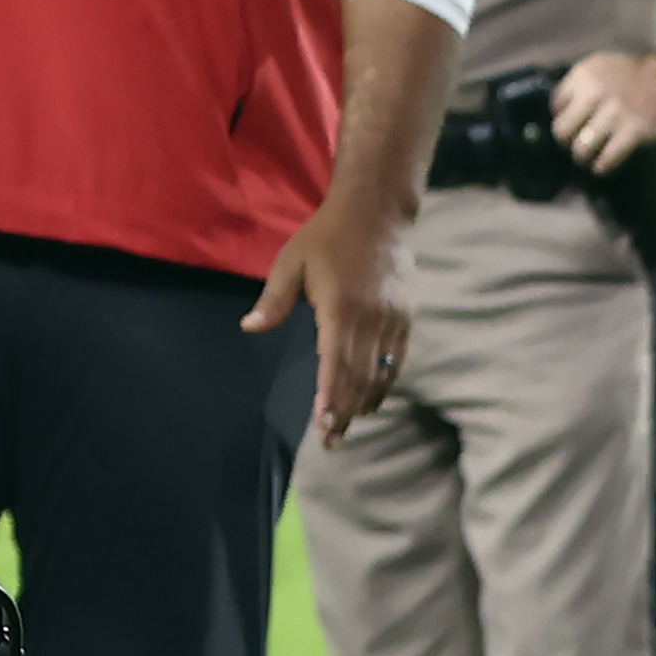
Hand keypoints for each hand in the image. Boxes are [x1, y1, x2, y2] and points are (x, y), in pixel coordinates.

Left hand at [246, 198, 411, 439]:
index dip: (330, 396)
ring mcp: (392, 319)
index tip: (323, 425)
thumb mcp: (292, 263)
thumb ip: (273, 300)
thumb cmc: (325, 238)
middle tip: (332, 441)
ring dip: (364, 402)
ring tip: (348, 427)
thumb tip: (249, 328)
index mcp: (340, 307)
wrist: (377, 213)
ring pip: (381, 372)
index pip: (335, 362)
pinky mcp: (405, 317)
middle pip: (360, 376)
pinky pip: (397, 359)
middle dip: (345, 411)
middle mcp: (371, 318)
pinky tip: (372, 399)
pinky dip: (384, 382)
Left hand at [550, 48, 655, 173]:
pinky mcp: (635, 129)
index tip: (570, 124)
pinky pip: (608, 156)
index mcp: (586, 74)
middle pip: (562, 129)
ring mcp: (616, 111)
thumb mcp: (602, 67)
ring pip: (581, 147)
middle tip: (573, 145)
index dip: (561, 117)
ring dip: (581, 157)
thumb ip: (579, 84)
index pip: (556, 105)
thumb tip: (558, 111)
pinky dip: (602, 165)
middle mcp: (597, 91)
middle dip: (566, 141)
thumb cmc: (634, 76)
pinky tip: (601, 167)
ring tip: (585, 159)